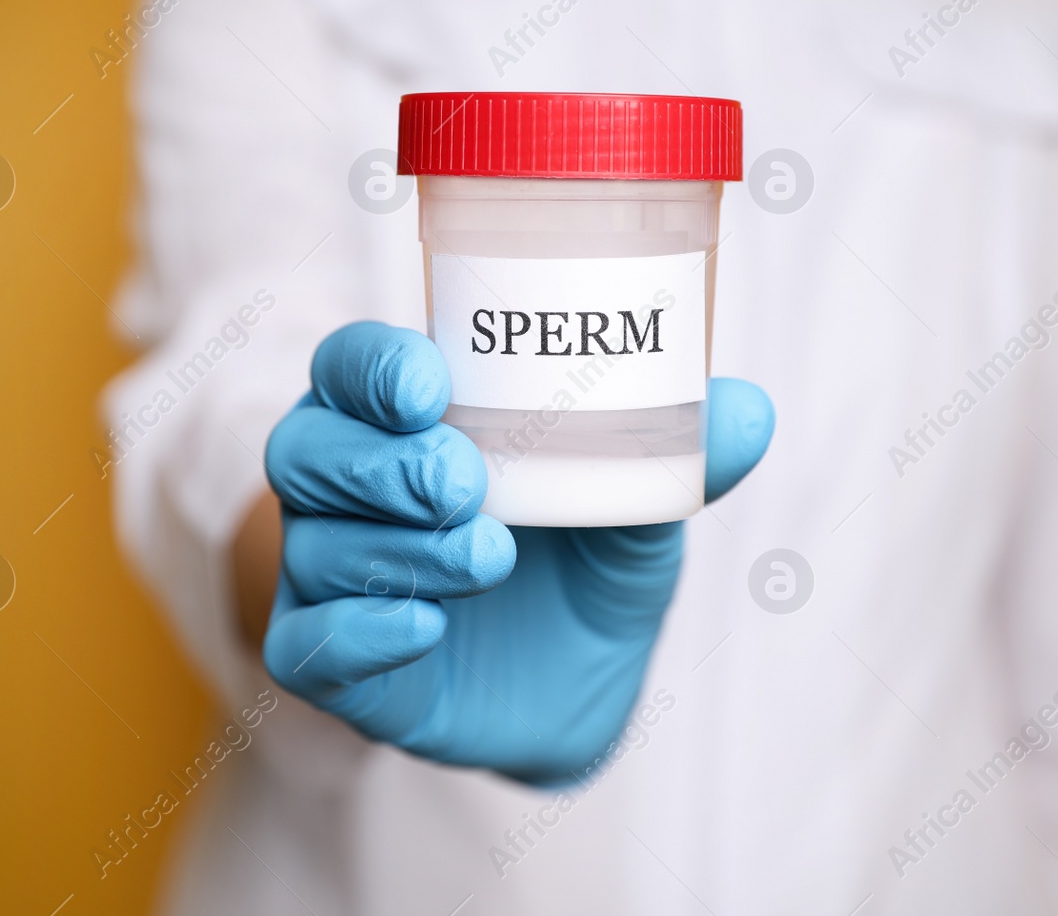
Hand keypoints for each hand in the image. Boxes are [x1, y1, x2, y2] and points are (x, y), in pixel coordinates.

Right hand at [261, 322, 772, 784]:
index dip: (373, 368)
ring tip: (489, 555)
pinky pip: (308, 645)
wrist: (581, 689)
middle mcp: (352, 488)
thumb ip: (677, 456)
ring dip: (398, 547)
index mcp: (408, 422)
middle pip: (308, 446)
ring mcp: (332, 575)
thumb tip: (750, 411)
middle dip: (382, 461)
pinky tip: (429, 625)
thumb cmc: (587, 564)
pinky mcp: (335, 662)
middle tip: (466, 479)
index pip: (351, 368)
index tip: (431, 385)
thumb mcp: (638, 508)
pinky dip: (363, 631)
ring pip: (314, 544)